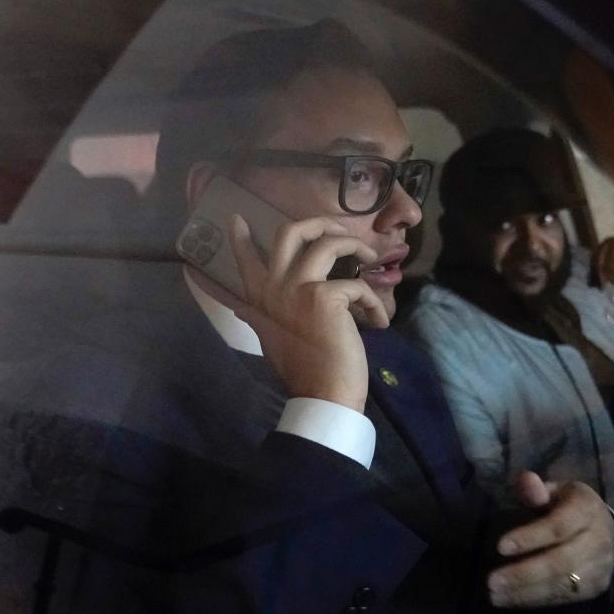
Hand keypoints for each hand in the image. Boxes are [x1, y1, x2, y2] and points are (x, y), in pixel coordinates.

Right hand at [229, 214, 386, 412]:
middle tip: (338, 229)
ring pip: (328, 243)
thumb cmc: (302, 371)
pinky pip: (357, 284)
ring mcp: (299, 289)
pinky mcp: (325, 298)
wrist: (322, 396)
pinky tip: (377, 323)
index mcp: (261, 299)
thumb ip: (257, 318)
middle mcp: (275, 288)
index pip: (246, 261)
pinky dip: (372, 303)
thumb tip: (239, 308)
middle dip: (319, 223)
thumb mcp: (271, 340)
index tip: (236, 218)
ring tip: (371, 257)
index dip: (241, 238)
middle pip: (290, 232)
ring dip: (356, 246)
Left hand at [487, 473, 613, 606]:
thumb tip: (525, 480)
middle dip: (524, 573)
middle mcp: (598, 540)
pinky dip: (535, 599)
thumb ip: (537, 491)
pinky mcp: (595, 587)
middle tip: (492, 581)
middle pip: (560, 561)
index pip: (558, 527)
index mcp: (587, 509)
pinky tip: (511, 599)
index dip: (530, 538)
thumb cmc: (570, 507)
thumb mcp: (556, 492)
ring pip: (561, 584)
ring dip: (526, 592)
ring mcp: (599, 567)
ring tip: (495, 596)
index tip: (500, 547)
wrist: (605, 530)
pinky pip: (563, 597)